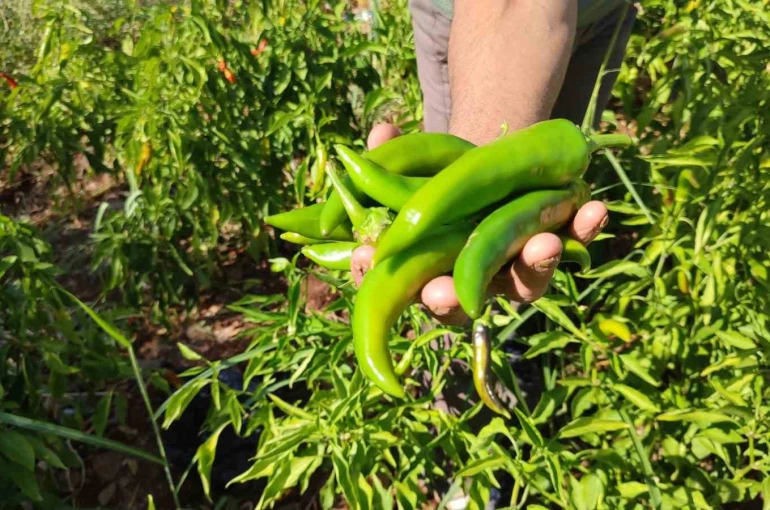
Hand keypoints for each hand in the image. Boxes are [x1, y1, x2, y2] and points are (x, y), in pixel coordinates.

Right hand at [350, 123, 608, 325]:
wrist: (494, 177)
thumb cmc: (443, 182)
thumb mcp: (416, 166)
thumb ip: (395, 154)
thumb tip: (382, 131)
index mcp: (426, 269)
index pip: (391, 283)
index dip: (373, 277)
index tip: (364, 258)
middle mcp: (471, 283)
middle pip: (457, 306)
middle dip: (446, 301)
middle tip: (440, 294)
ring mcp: (515, 268)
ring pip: (525, 284)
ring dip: (533, 266)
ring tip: (544, 244)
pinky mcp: (553, 243)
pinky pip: (572, 245)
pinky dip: (583, 229)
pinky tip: (594, 209)